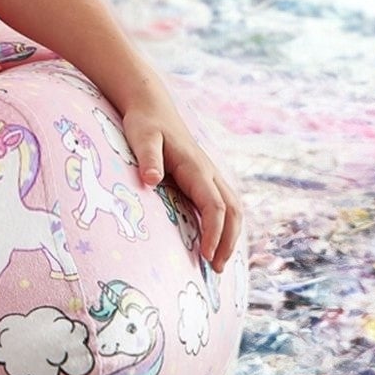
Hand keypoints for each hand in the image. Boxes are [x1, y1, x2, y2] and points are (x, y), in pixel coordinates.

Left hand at [120, 87, 242, 273]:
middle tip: (218, 269)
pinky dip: (225, 225)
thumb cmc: (144, 122)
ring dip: (231, 236)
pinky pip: (223, 204)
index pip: (215, 206)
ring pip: (233, 208)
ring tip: (219, 263)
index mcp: (197, 167)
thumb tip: (151, 180)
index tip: (208, 256)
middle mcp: (209, 172)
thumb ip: (148, 158)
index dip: (215, 233)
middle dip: (230, 241)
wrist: (151, 105)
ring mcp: (208, 175)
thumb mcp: (142, 137)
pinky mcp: (203, 178)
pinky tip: (214, 242)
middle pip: (233, 211)